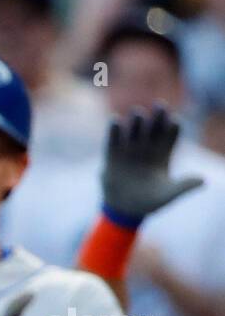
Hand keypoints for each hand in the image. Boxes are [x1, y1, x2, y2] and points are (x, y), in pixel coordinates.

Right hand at [101, 107, 202, 221]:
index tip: (174, 122)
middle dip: (157, 117)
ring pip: (134, 130)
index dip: (172, 127)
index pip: (170, 135)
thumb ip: (183, 187)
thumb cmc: (149, 202)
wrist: (124, 209)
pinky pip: (113, 141)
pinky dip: (114, 131)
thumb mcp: (167, 196)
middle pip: (154, 128)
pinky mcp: (113, 156)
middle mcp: (147, 148)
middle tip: (160, 106)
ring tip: (137, 113)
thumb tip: (203, 181)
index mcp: (163, 154)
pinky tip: (115, 121)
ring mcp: (129, 150)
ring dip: (136, 121)